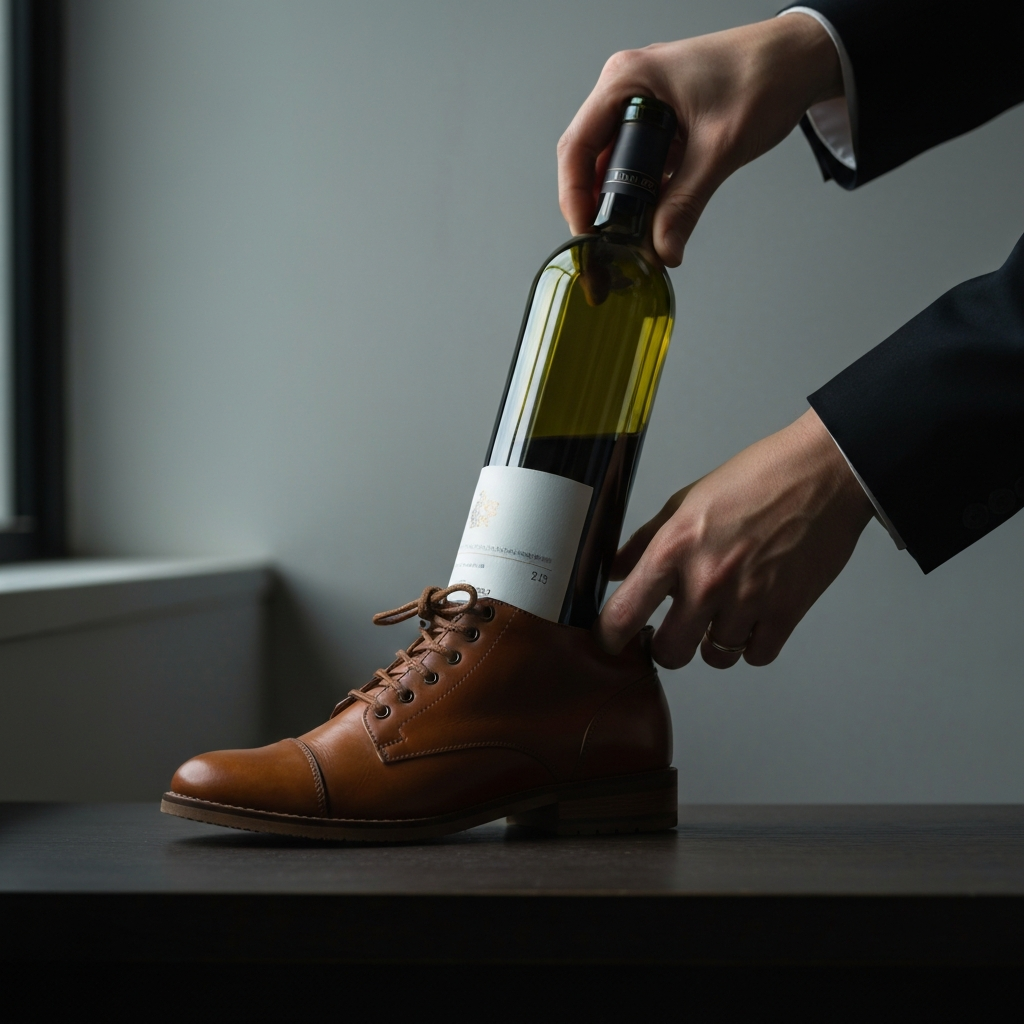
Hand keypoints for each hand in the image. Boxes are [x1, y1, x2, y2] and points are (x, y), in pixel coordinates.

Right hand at [558, 14, 842, 265]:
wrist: (802, 57)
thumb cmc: (765, 75)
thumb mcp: (720, 147)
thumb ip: (686, 203)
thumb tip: (662, 249)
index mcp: (628, 79)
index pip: (578, 146)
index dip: (574, 197)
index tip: (586, 234)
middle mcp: (628, 88)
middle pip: (589, 158)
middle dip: (596, 205)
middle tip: (607, 244)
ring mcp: (643, 103)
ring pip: (613, 163)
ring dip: (620, 202)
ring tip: (630, 237)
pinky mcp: (662, 119)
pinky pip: (638, 162)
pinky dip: (643, 192)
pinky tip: (653, 217)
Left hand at [597, 409, 874, 667]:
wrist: (822, 474)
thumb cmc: (757, 478)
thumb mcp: (684, 502)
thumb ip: (645, 542)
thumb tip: (616, 571)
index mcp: (674, 549)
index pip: (623, 614)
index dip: (610, 636)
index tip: (610, 639)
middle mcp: (707, 581)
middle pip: (669, 653)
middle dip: (666, 647)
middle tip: (671, 632)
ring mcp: (748, 601)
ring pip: (715, 657)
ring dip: (713, 643)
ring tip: (720, 614)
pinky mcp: (786, 613)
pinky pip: (756, 655)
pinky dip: (751, 644)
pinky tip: (750, 618)